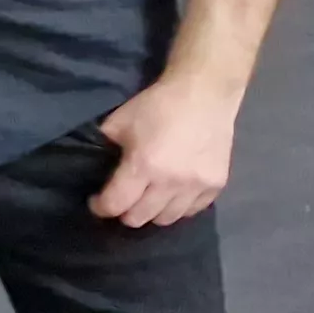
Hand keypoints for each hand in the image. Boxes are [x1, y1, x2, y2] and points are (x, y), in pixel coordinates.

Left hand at [90, 76, 241, 227]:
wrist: (204, 94)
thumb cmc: (157, 105)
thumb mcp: (118, 122)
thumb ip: (105, 148)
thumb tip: (97, 166)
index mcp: (144, 166)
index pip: (116, 205)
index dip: (101, 207)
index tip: (97, 201)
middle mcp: (171, 183)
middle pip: (139, 218)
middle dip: (124, 212)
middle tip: (123, 200)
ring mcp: (197, 186)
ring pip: (167, 219)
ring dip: (153, 212)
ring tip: (148, 198)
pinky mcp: (216, 184)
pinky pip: (192, 211)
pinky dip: (179, 207)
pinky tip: (173, 194)